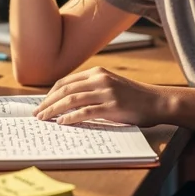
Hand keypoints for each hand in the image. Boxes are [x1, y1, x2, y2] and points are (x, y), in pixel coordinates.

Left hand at [32, 67, 170, 126]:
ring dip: (54, 110)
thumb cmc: (134, 97)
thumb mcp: (111, 85)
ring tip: (44, 119)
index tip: (42, 104)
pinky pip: (86, 112)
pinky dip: (71, 117)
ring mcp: (106, 92)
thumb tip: (68, 101)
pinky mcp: (112, 107)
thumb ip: (93, 88)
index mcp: (97, 72)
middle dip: (47, 102)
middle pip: (65, 90)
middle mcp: (100, 79)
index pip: (66, 81)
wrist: (157, 102)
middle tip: (37, 113)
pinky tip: (62, 123)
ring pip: (71, 100)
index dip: (50, 93)